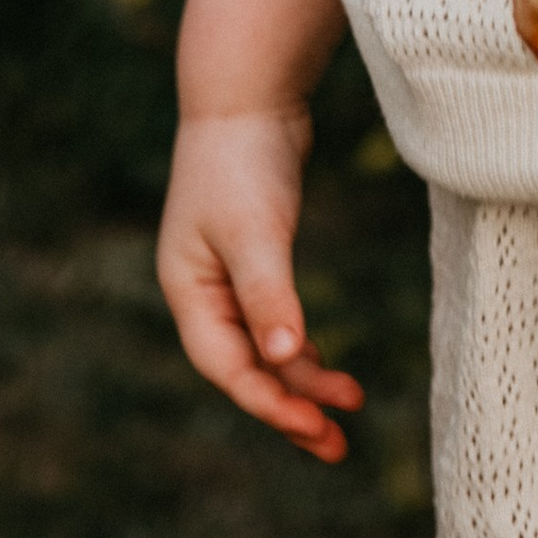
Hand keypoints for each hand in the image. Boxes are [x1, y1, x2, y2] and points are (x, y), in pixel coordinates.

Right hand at [158, 104, 364, 462]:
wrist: (247, 92)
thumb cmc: (242, 160)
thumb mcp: (255, 231)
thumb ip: (269, 296)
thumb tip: (287, 361)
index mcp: (189, 291)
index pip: (227, 368)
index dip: (270, 404)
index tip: (317, 428)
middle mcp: (202, 292)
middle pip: (246, 368)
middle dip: (290, 409)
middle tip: (339, 446)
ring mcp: (225, 276)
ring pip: (263, 348)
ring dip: (302, 382)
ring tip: (348, 410)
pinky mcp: (253, 258)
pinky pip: (274, 323)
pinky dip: (299, 348)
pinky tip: (324, 366)